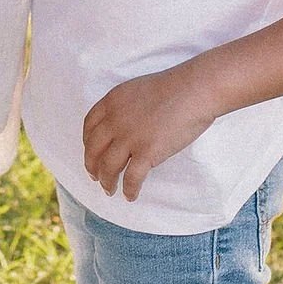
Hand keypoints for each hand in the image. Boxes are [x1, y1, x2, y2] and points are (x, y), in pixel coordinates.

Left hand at [82, 62, 215, 202]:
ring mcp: (129, 137)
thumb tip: (124, 126)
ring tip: (109, 190)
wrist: (194, 90)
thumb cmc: (175, 87)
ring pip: (108, 167)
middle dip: (92, 166)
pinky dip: (129, 190)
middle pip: (94, 150)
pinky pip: (132, 178)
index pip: (89, 127)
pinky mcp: (146, 152)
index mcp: (112, 102)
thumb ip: (125, 107)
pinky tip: (131, 196)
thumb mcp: (137, 90)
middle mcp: (115, 120)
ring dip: (107, 181)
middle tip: (95, 177)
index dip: (88, 144)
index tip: (91, 154)